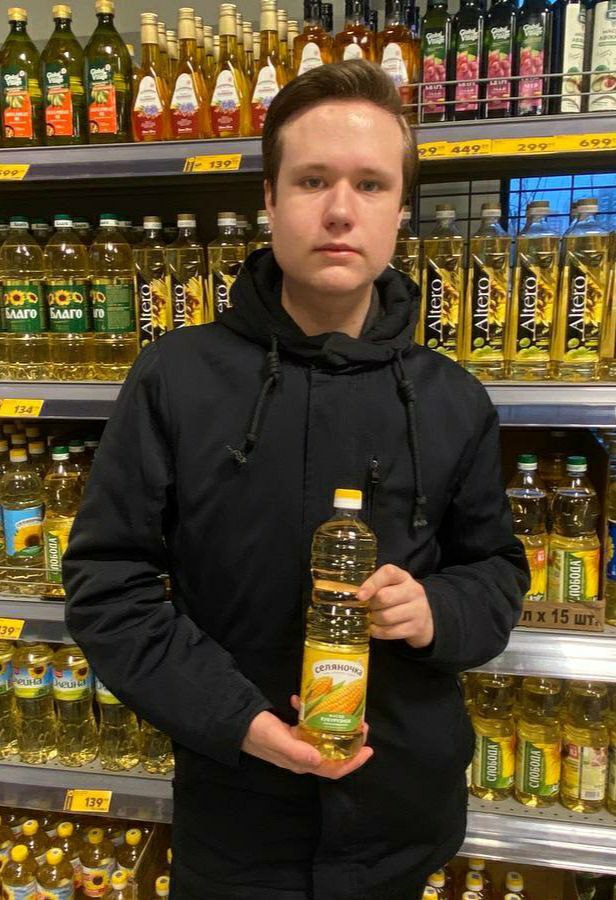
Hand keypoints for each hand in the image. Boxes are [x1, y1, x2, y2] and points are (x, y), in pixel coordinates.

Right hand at [241, 695, 372, 778]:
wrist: (236, 724)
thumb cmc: (256, 733)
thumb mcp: (276, 739)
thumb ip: (296, 750)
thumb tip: (319, 758)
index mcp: (303, 762)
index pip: (334, 769)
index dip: (354, 762)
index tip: (368, 749)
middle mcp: (304, 756)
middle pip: (334, 754)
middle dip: (349, 740)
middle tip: (360, 722)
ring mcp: (298, 744)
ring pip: (324, 738)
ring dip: (334, 725)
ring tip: (341, 707)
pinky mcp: (292, 732)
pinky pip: (308, 725)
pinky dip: (310, 712)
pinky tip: (303, 700)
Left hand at [357, 564, 433, 648]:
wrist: (422, 616)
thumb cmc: (397, 598)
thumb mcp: (390, 586)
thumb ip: (374, 585)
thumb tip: (351, 594)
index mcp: (403, 576)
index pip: (388, 573)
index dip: (371, 584)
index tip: (359, 596)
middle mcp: (413, 590)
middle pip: (384, 597)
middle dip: (371, 605)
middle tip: (368, 608)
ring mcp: (417, 609)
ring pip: (386, 617)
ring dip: (373, 619)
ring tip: (372, 618)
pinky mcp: (417, 627)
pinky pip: (390, 632)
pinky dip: (378, 631)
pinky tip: (375, 628)